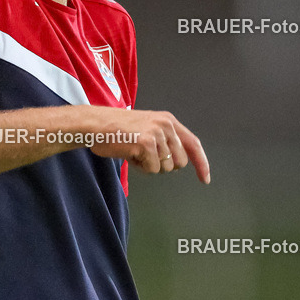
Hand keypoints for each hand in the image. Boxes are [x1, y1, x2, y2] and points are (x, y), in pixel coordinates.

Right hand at [90, 109, 209, 183]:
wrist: (95, 125)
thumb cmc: (117, 131)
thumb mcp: (147, 130)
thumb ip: (165, 143)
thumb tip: (177, 164)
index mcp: (168, 121)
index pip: (193, 144)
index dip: (201, 163)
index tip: (205, 179)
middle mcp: (166, 125)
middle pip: (180, 162)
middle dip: (164, 165)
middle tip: (144, 156)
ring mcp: (157, 133)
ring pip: (166, 168)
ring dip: (150, 166)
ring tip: (134, 152)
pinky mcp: (147, 143)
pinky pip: (152, 169)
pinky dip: (140, 168)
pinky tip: (130, 154)